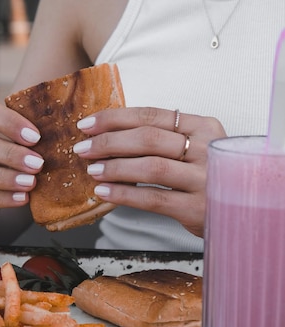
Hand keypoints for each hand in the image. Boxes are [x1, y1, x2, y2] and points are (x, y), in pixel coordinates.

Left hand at [73, 106, 225, 237]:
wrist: (244, 212)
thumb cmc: (208, 177)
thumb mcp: (195, 150)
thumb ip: (163, 139)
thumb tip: (108, 136)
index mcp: (204, 127)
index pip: (152, 115)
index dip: (115, 118)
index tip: (87, 124)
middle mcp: (207, 149)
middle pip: (148, 138)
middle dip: (109, 141)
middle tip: (82, 147)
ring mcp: (205, 179)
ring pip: (150, 166)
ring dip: (114, 166)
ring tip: (92, 169)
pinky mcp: (198, 208)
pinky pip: (154, 198)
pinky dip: (124, 194)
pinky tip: (104, 191)